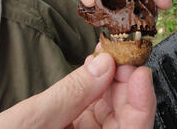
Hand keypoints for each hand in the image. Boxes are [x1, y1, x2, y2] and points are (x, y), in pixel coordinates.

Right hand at [0, 53, 155, 127]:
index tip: (139, 71)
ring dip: (112, 79)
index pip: (133, 128)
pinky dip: (96, 83)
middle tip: (119, 54)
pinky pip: (95, 106)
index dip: (142, 101)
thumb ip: (71, 93)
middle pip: (126, 116)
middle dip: (125, 82)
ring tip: (105, 54)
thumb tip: (104, 65)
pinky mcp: (76, 127)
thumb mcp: (34, 119)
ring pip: (113, 109)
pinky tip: (93, 66)